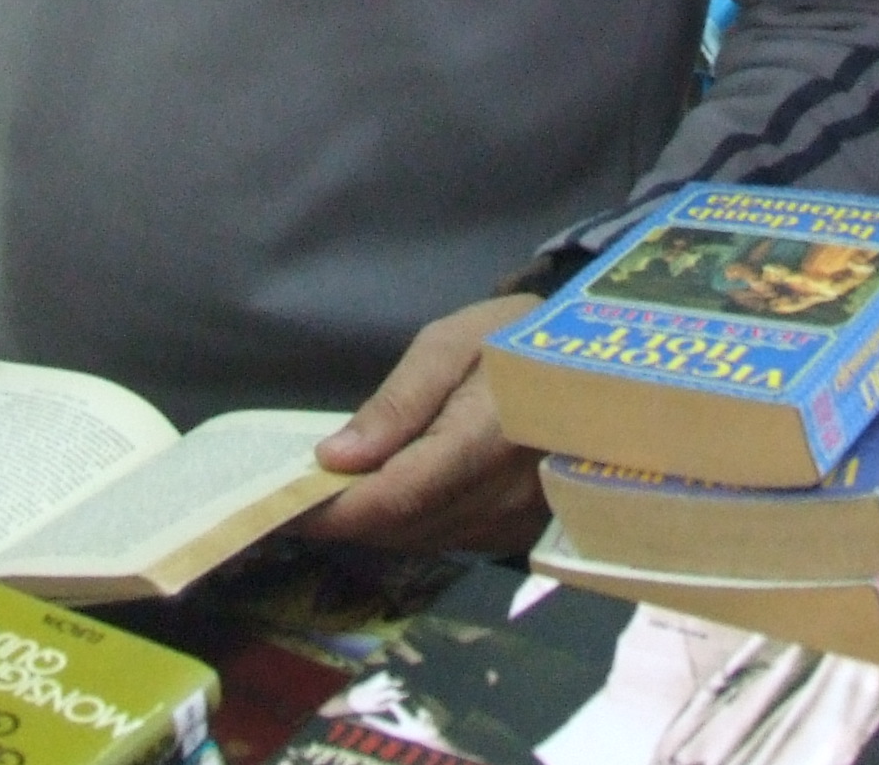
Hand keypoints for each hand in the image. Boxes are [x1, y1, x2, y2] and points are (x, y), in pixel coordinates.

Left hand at [304, 294, 545, 553]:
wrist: (597, 365)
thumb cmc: (515, 338)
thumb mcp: (454, 341)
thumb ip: (398, 401)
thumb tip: (334, 458)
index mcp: (492, 434)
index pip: (400, 494)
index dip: (336, 510)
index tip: (281, 506)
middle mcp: (509, 493)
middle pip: (404, 526)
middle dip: (344, 516)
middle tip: (295, 494)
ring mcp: (519, 522)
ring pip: (421, 541)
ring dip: (373, 523)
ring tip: (335, 491)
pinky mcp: (520, 534)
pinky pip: (446, 540)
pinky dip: (408, 524)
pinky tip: (389, 495)